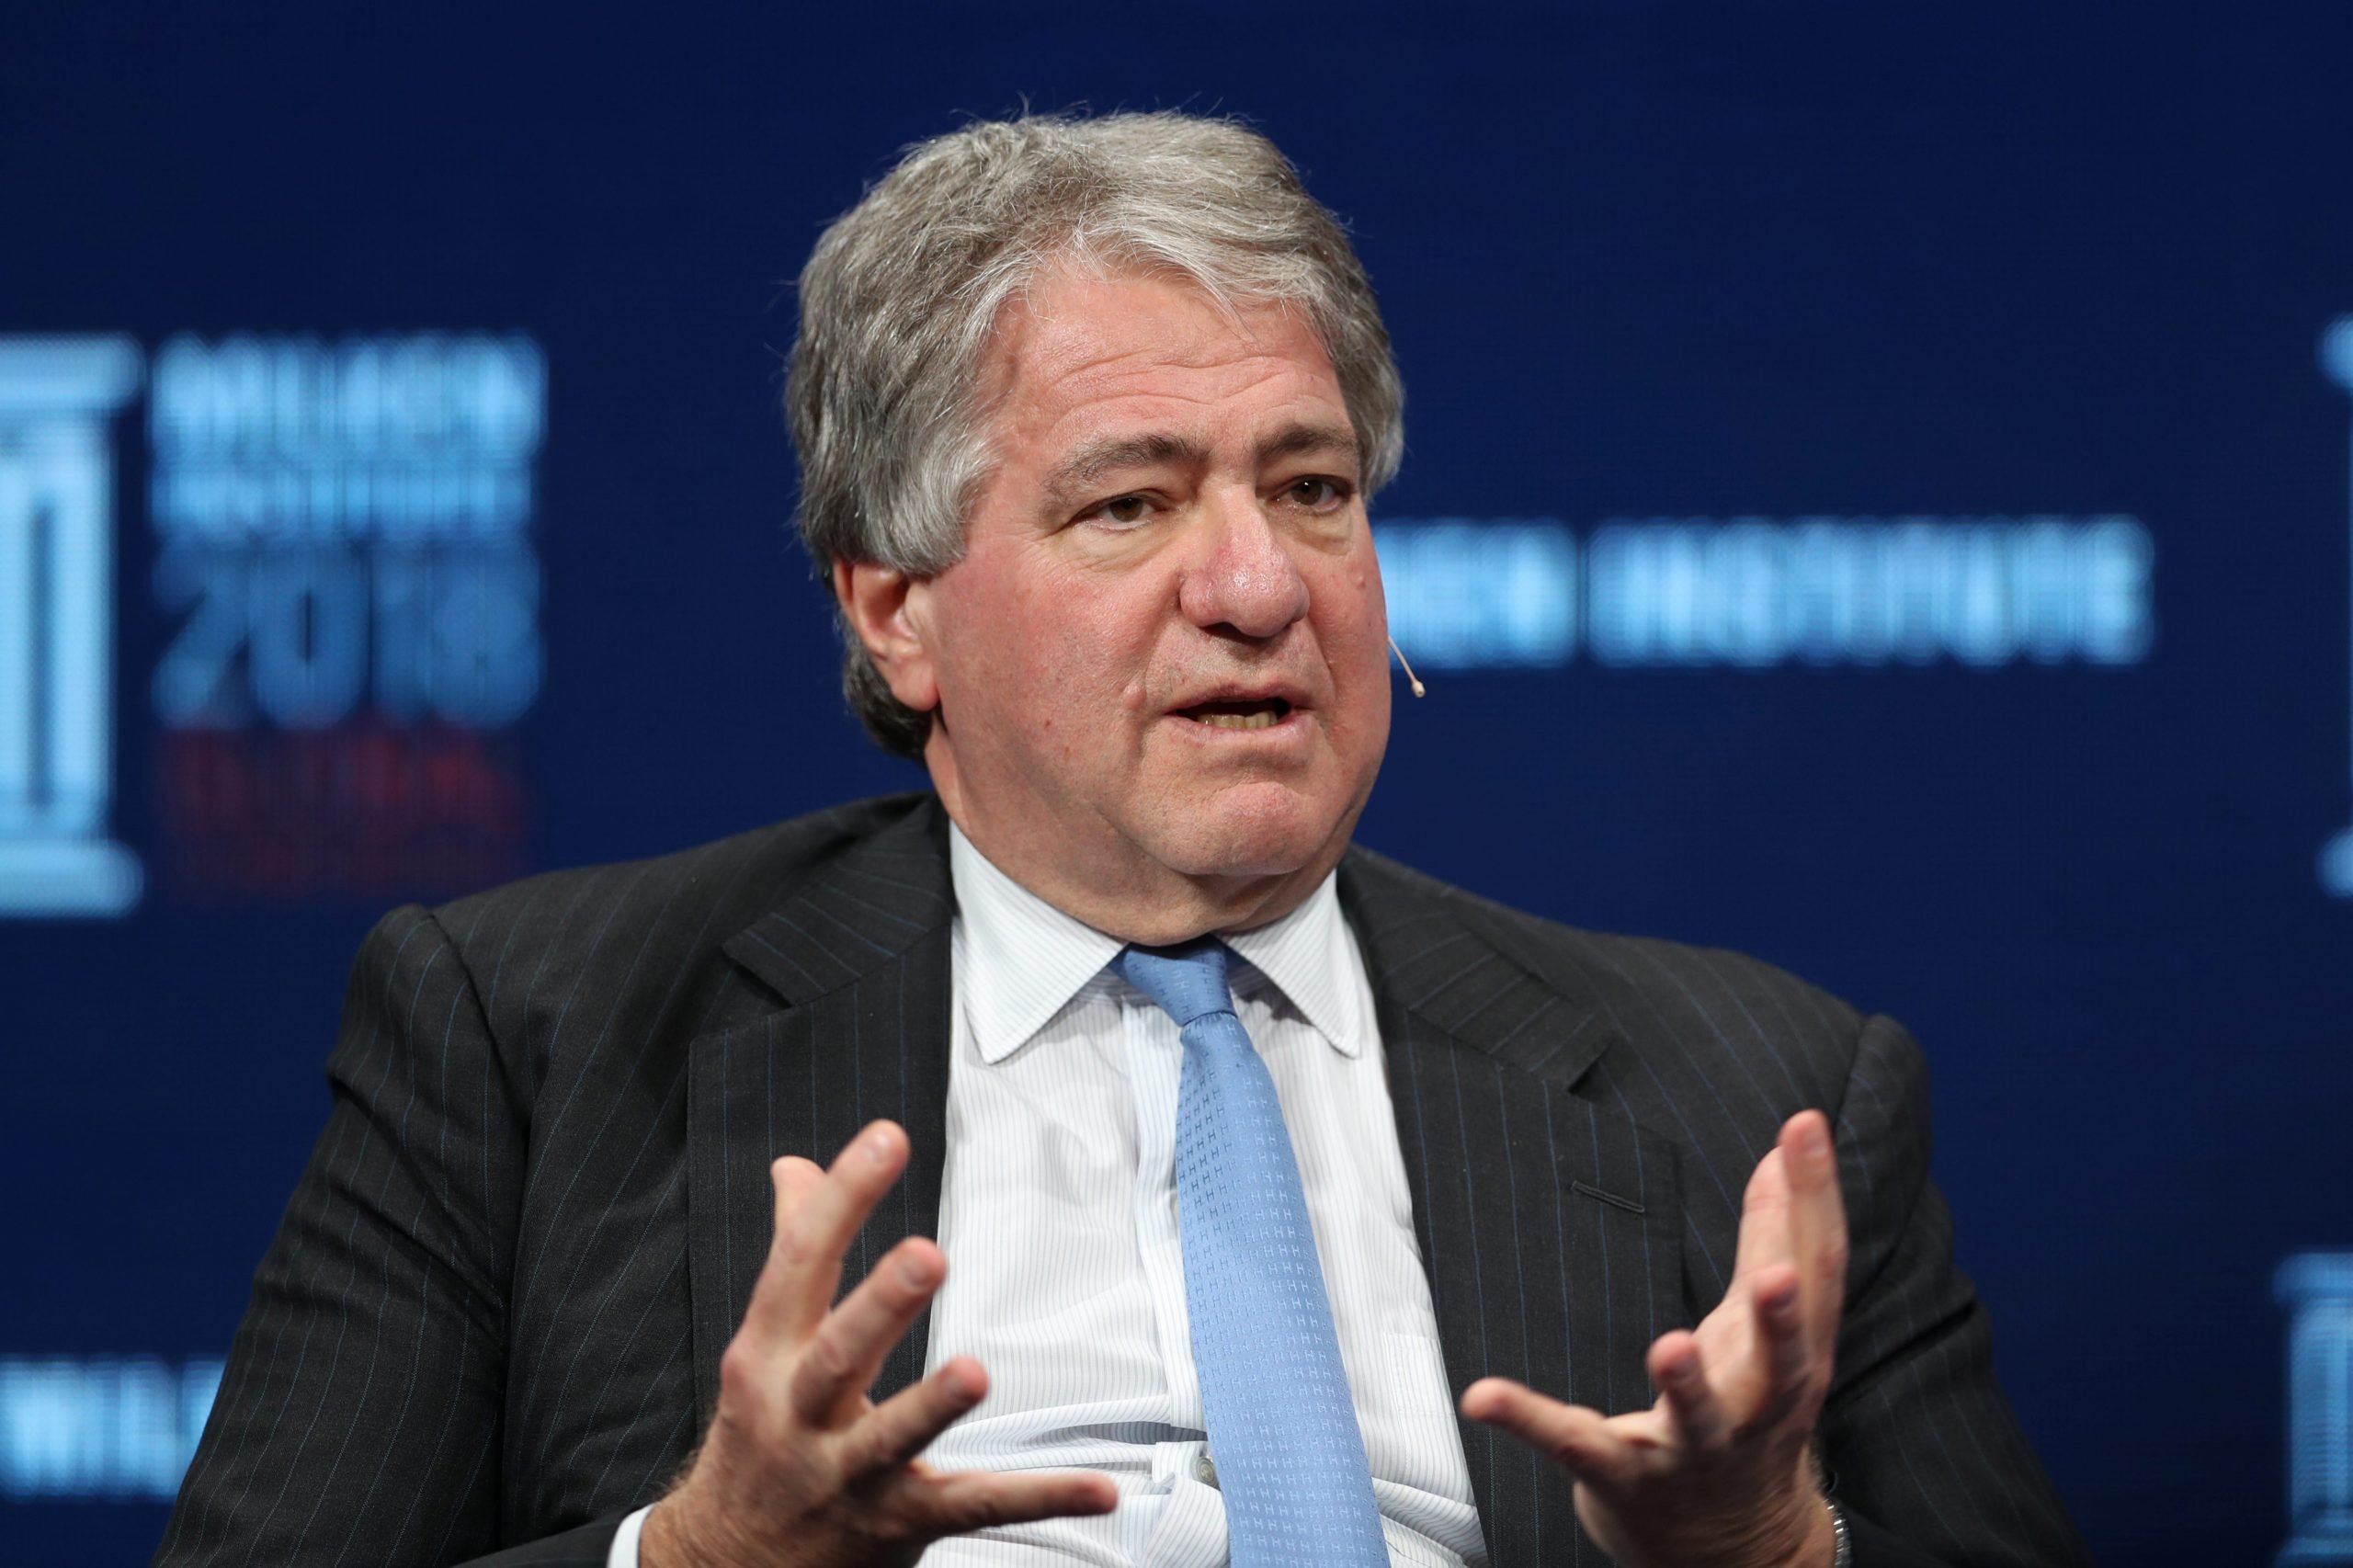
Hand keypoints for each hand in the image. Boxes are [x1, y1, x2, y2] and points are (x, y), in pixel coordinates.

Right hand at [642, 1121, 1116, 1567]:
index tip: (886, 1140)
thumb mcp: (760, 1347)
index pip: (799, 1263)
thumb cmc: (757, 1440)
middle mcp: (800, 1414)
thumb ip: (791, 1251)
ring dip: (932, 1406)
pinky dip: (1042, 1499)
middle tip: (926, 1255)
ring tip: (974, 1372)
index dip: (842, 1198)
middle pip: (838, 1353)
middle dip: (880, 1305)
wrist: (726, 1565)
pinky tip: (1101, 1491)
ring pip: (892, 1439)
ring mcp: (848, 1475)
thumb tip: (793, 1167)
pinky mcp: (899, 1524)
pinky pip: (976, 1507)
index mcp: (768, 1355)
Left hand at [1462, 1111, 1846, 1567]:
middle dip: (1781, 1322)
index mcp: (1797, 1361)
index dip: (1816, 1200)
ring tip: (1668, 1344)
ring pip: (1695, 1421)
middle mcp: (1756, 1409)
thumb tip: (1788, 1152)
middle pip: (1782, 1365)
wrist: (1735, 1552)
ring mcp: (1693, 1451)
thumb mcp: (1774, 1331)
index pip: (1817, 1275)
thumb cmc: (1751, 1416)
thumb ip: (1777, 1236)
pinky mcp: (1624, 1477)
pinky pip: (1575, 1446)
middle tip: (1776, 1278)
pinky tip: (1483, 1395)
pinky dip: (1528, 1420)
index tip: (1804, 1127)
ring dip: (1685, 1385)